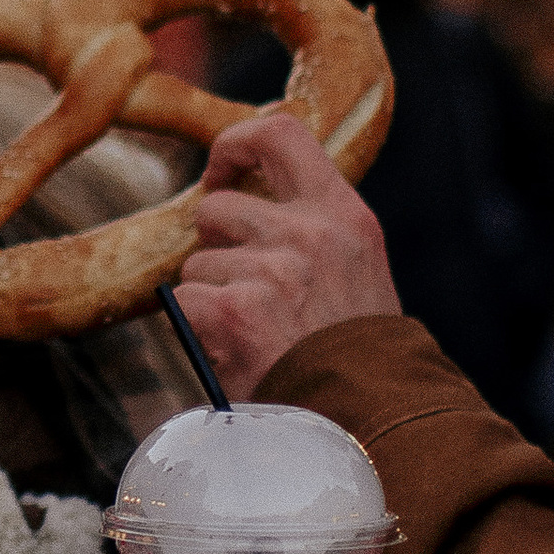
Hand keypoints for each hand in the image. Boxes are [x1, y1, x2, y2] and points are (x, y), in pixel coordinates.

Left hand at [177, 111, 398, 397]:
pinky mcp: (234, 311)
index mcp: (344, 216)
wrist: (369, 419)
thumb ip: (314, 229)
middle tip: (241, 287)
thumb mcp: (357, 269)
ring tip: (254, 332)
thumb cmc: (358, 352)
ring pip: (197, 262)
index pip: (280, 133)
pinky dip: (198, 329)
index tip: (222, 172)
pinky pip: (184, 301)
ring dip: (211, 296)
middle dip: (214, 246)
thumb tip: (249, 196)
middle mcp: (309, 234)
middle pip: (217, 207)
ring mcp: (271, 271)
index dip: (235, 144)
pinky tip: (236, 351)